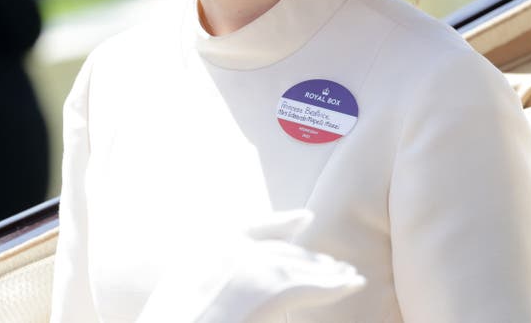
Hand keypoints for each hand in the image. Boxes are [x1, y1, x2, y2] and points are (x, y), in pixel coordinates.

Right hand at [136, 209, 364, 322]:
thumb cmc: (176, 320)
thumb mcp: (181, 291)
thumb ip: (210, 275)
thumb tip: (230, 287)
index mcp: (212, 244)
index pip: (255, 228)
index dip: (283, 223)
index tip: (307, 218)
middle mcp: (237, 247)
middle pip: (285, 252)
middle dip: (311, 259)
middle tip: (334, 265)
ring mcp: (256, 266)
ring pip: (303, 267)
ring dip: (330, 272)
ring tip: (350, 275)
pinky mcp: (275, 288)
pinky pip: (315, 286)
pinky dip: (338, 286)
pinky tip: (354, 283)